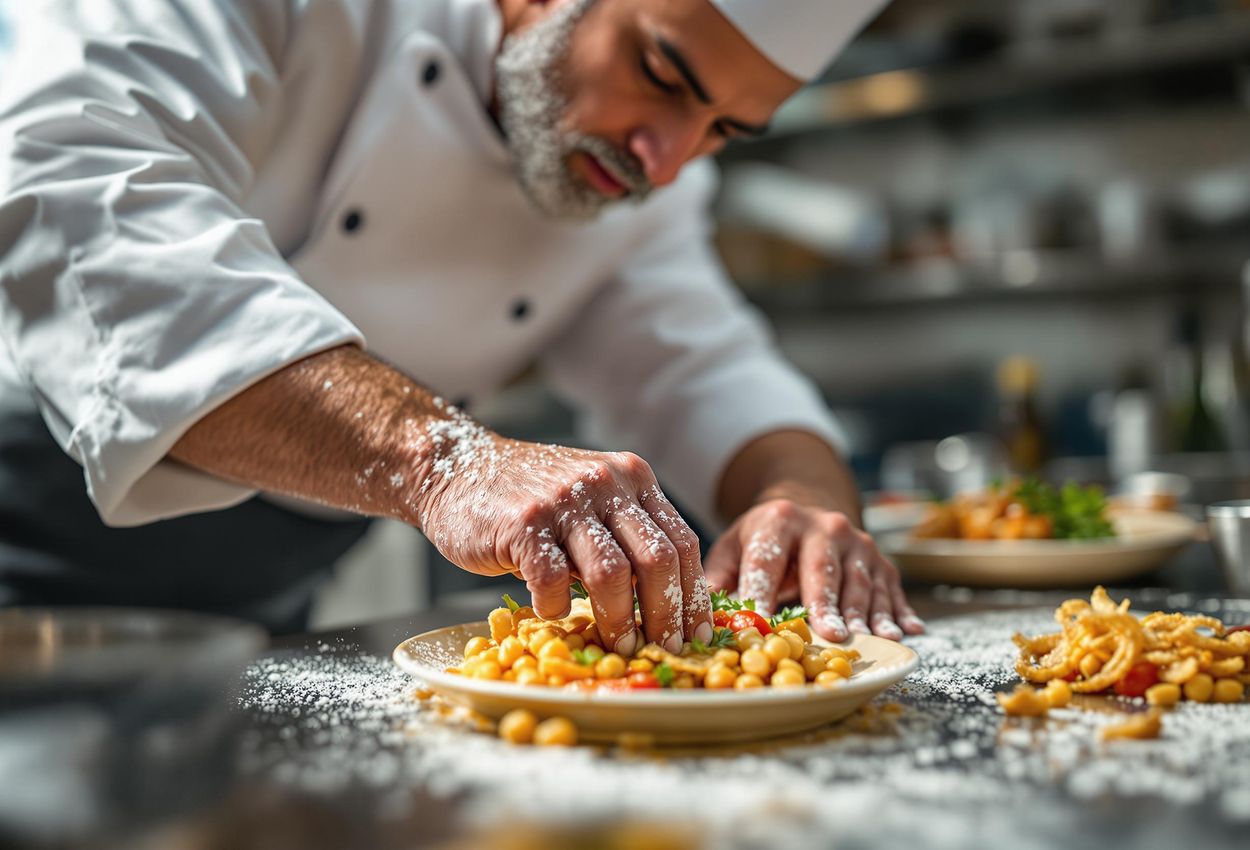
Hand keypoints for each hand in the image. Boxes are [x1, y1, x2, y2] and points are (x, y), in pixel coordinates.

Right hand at [409, 415, 710, 656]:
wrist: (457, 467)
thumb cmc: (529, 500)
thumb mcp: (592, 503)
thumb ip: (626, 538)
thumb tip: (666, 608)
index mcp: (633, 479)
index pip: (682, 542)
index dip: (694, 596)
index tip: (697, 636)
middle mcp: (607, 483)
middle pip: (658, 559)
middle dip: (666, 615)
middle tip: (663, 650)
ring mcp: (565, 499)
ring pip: (613, 573)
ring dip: (618, 619)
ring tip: (617, 645)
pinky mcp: (524, 522)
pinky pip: (552, 579)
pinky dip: (555, 607)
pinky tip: (550, 615)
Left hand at [703, 499, 923, 641]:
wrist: (809, 508)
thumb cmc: (763, 541)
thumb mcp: (734, 547)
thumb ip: (718, 579)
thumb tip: (699, 616)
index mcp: (779, 521)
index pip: (767, 560)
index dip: (762, 592)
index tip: (759, 623)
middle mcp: (824, 526)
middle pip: (823, 570)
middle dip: (826, 603)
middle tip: (830, 634)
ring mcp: (858, 543)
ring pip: (861, 583)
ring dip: (865, 615)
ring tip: (866, 641)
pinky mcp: (881, 561)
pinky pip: (892, 590)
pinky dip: (899, 614)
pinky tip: (906, 634)